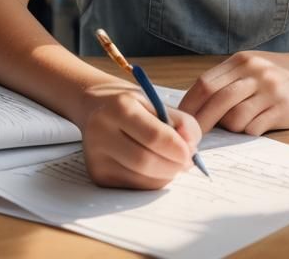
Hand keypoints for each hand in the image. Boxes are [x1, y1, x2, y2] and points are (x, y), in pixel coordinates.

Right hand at [81, 81, 201, 188]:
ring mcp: (97, 157)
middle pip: (145, 161)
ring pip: (141, 179)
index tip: (191, 151)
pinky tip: (157, 168)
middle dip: (173, 165)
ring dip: (165, 175)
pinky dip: (153, 181)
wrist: (97, 108)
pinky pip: (134, 186)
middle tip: (187, 162)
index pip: (153, 136)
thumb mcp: (156, 101)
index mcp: (118, 107)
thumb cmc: (132, 104)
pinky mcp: (98, 176)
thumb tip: (191, 147)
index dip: (176, 148)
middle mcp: (101, 132)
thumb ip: (179, 121)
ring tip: (173, 162)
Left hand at [179, 49, 288, 134]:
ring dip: (230, 127)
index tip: (179, 122)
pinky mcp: (282, 108)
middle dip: (200, 123)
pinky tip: (257, 125)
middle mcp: (254, 72)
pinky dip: (248, 131)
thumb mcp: (252, 66)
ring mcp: (268, 90)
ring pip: (234, 117)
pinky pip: (254, 127)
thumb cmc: (278, 74)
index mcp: (241, 61)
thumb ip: (228, 80)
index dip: (189, 104)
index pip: (205, 83)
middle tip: (192, 139)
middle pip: (216, 99)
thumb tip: (194, 106)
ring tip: (239, 124)